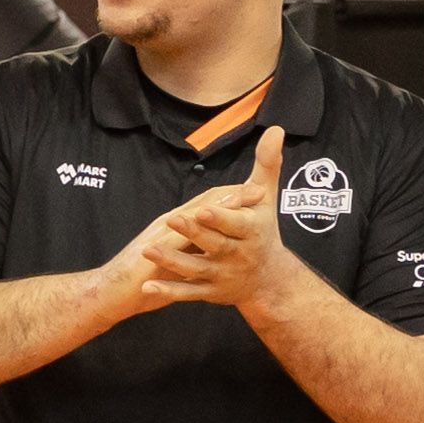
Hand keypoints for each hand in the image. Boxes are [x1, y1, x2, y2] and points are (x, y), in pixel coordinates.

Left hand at [119, 131, 287, 316]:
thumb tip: (276, 129)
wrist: (268, 279)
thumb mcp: (267, 198)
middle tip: (171, 219)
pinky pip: (187, 293)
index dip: (221, 217)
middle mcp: (239, 255)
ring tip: (147, 250)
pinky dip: (168, 291)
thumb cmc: (263, 229)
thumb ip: (267, 164)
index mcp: (252, 231)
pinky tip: (147, 286)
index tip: (204, 208)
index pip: (236, 223)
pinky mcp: (210, 292)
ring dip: (172, 261)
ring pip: (196, 268)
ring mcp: (223, 275)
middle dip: (193, 233)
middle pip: (215, 244)